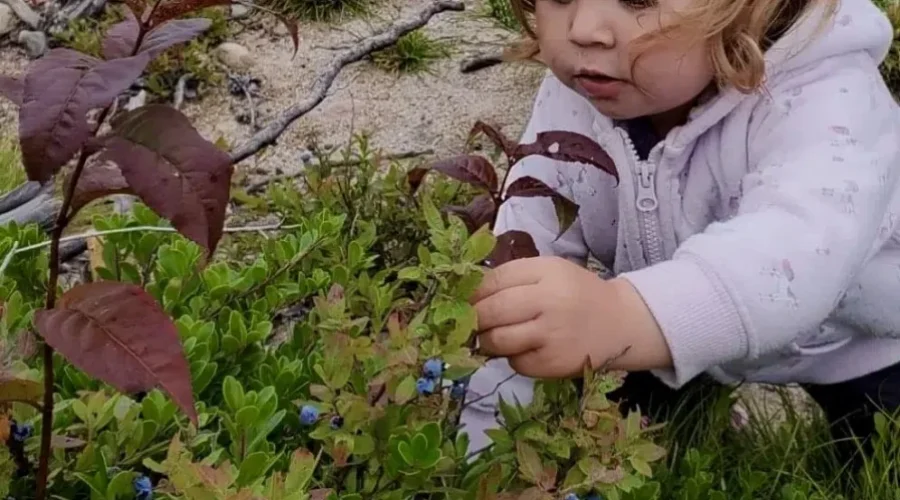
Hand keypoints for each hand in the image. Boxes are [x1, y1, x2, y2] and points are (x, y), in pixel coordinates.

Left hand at [471, 256, 671, 377]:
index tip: (465, 300)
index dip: (474, 293)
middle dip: (475, 318)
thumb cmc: (576, 294)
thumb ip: (513, 277)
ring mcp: (552, 336)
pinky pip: (516, 363)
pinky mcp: (554, 364)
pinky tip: (526, 348)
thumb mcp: (550, 271)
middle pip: (491, 312)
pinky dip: (513, 357)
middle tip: (473, 322)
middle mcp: (550, 302)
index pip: (495, 281)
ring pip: (498, 341)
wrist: (619, 323)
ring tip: (496, 336)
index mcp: (547, 272)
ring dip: (488, 341)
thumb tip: (469, 295)